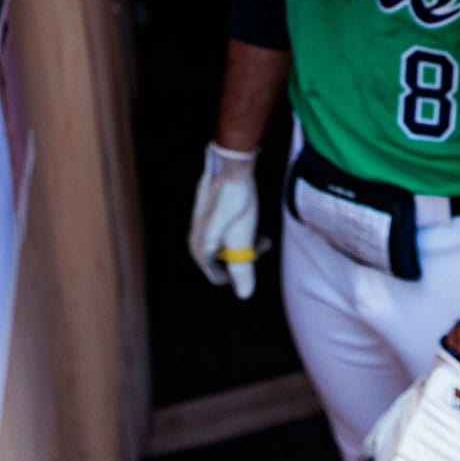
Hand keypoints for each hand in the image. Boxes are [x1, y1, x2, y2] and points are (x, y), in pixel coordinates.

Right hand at [187, 143, 259, 296]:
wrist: (231, 166)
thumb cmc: (236, 202)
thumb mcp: (243, 237)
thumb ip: (242, 268)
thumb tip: (244, 295)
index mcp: (201, 249)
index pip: (217, 276)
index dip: (239, 274)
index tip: (256, 259)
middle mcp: (196, 238)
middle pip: (221, 260)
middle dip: (244, 256)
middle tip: (263, 245)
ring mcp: (200, 224)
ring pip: (224, 243)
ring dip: (244, 242)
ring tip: (262, 235)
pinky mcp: (207, 212)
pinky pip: (223, 230)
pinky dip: (238, 230)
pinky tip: (250, 220)